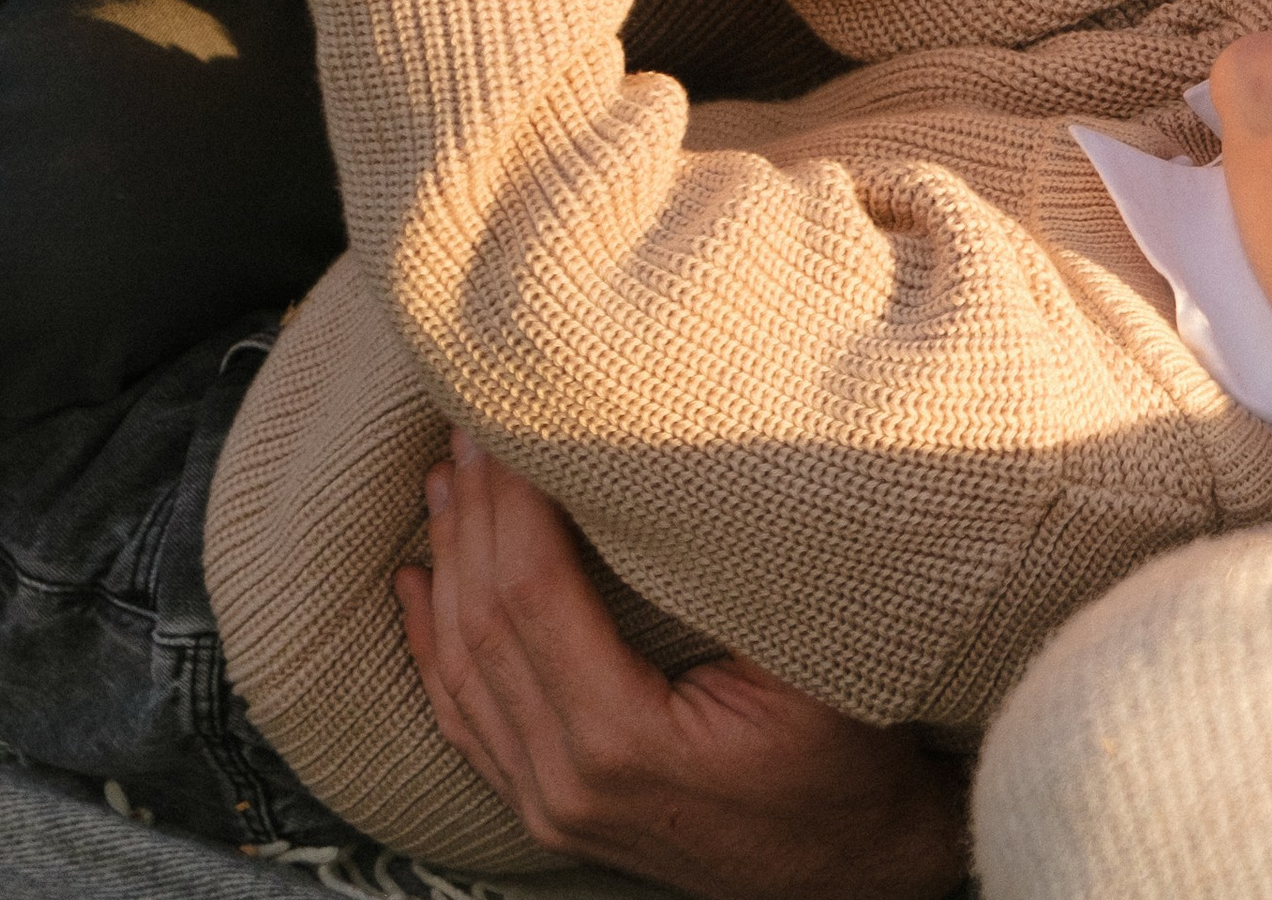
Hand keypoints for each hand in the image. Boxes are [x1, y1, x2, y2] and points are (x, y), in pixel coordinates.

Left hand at [397, 433, 966, 899]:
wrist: (855, 869)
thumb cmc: (848, 760)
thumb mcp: (812, 658)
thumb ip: (737, 576)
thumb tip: (683, 466)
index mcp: (622, 739)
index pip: (534, 592)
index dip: (516, 497)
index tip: (512, 418)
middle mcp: (566, 782)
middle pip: (486, 623)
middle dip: (475, 511)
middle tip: (469, 416)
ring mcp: (551, 806)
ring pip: (464, 671)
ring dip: (450, 562)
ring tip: (447, 475)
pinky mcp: (553, 810)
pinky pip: (467, 721)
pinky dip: (433, 646)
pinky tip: (415, 586)